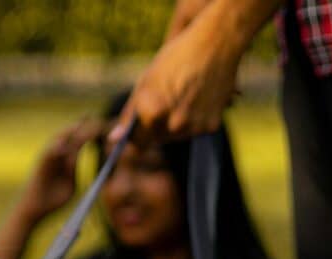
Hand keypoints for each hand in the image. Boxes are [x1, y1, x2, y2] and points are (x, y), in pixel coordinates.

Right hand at [16, 119, 103, 224]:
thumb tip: (76, 161)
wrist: (34, 209)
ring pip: (60, 139)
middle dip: (83, 125)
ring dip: (72, 130)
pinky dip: (59, 145)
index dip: (92, 131)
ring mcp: (48, 157)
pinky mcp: (41, 164)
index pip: (81, 140)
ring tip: (83, 121)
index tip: (105, 124)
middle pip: (71, 134)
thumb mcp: (69, 183)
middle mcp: (56, 154)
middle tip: (95, 116)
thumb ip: (73, 170)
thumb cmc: (52, 200)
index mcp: (66, 158)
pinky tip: (67, 140)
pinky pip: (50, 152)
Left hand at [110, 0, 279, 144]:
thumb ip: (130, 114)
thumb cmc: (176, 58)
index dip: (135, 135)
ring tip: (181, 96)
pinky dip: (194, 121)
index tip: (136, 127)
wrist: (217, 43)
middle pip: (157, 139)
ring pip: (176, 136)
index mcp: (152, 113)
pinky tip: (196, 99)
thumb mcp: (146, 83)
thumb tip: (114, 139)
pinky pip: (194, 131)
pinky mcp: (211, 126)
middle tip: (163, 102)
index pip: (137, 142)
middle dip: (155, 127)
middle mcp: (173, 125)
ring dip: (174, 124)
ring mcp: (194, 127)